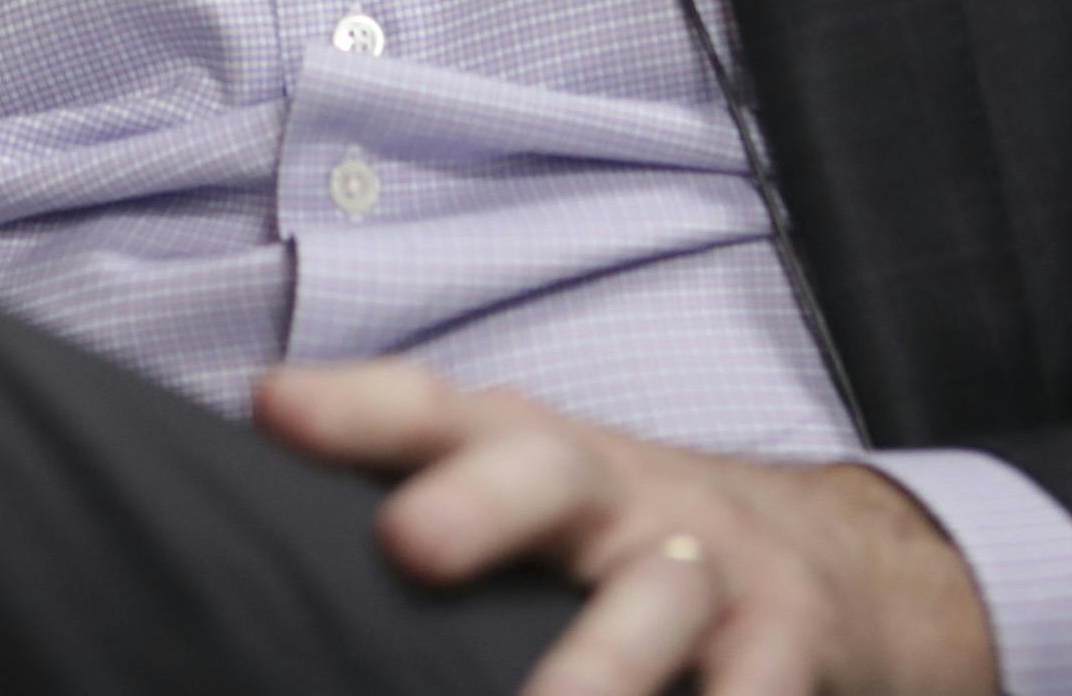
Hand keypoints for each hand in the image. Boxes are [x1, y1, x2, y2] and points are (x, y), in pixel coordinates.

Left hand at [253, 361, 993, 695]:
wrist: (833, 561)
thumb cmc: (621, 537)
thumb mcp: (531, 497)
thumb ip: (414, 498)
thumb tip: (238, 535)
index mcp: (532, 452)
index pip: (434, 409)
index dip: (356, 404)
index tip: (272, 409)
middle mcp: (619, 495)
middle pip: (546, 473)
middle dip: (478, 501)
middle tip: (407, 544)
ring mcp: (710, 570)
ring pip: (654, 607)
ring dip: (597, 668)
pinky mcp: (787, 648)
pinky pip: (755, 692)